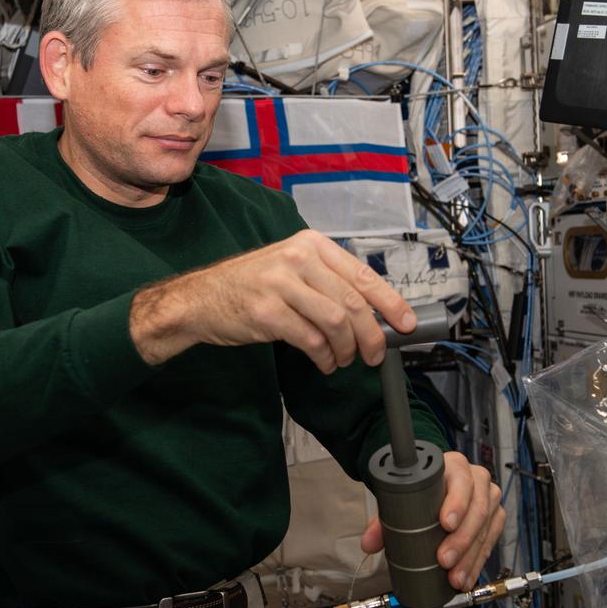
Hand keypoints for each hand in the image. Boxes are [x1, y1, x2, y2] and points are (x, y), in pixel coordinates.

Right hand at [130, 228, 414, 371]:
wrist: (200, 299)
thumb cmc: (252, 287)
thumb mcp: (292, 270)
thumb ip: (328, 284)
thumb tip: (374, 315)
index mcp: (311, 244)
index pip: (362, 274)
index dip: (390, 303)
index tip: (406, 324)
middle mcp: (297, 258)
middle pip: (352, 302)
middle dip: (371, 335)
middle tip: (374, 356)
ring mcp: (280, 283)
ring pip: (335, 322)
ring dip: (346, 349)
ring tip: (343, 361)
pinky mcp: (265, 312)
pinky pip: (310, 340)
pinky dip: (324, 357)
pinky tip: (324, 362)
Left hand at [360, 451, 504, 590]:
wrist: (437, 484)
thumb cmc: (423, 488)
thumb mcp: (403, 495)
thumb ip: (384, 518)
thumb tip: (369, 543)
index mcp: (454, 466)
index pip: (461, 481)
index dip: (457, 503)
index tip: (446, 524)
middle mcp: (477, 479)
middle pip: (477, 510)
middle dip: (461, 540)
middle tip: (444, 560)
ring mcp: (488, 499)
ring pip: (485, 529)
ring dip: (470, 557)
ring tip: (454, 577)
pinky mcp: (494, 518)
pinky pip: (489, 542)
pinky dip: (477, 563)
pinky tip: (466, 577)